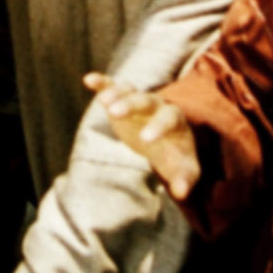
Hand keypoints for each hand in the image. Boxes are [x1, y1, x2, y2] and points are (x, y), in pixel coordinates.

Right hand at [87, 70, 197, 201]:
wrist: (166, 144)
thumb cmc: (176, 158)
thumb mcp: (183, 170)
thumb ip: (184, 179)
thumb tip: (181, 193)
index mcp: (175, 120)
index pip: (168, 119)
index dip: (158, 126)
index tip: (145, 139)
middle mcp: (157, 106)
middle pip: (146, 100)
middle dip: (131, 105)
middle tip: (114, 112)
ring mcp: (139, 101)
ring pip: (129, 91)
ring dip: (116, 93)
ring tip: (102, 101)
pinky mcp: (123, 100)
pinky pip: (113, 87)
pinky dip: (102, 82)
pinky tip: (88, 80)